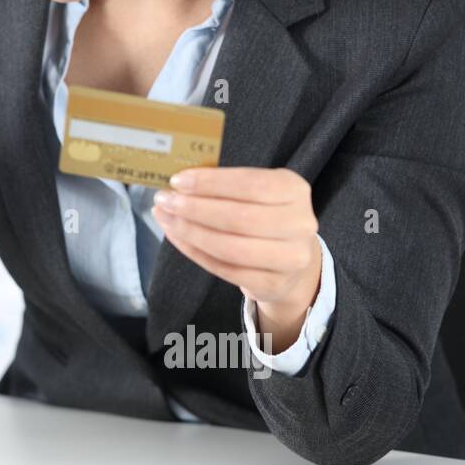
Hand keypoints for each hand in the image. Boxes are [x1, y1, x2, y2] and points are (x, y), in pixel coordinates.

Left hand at [152, 167, 321, 350]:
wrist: (290, 259)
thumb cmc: (262, 215)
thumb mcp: (255, 192)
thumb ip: (223, 186)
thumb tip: (177, 183)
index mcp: (294, 190)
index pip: (251, 184)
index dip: (211, 183)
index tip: (177, 180)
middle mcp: (300, 223)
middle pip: (239, 217)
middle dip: (194, 209)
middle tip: (165, 200)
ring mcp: (290, 258)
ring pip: (230, 247)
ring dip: (190, 232)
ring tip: (166, 218)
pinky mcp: (273, 284)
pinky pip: (225, 269)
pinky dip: (194, 252)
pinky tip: (176, 237)